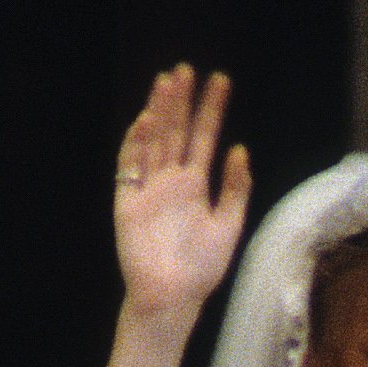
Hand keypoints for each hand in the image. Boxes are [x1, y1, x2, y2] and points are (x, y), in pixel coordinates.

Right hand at [112, 65, 253, 319]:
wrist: (174, 297)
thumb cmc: (202, 267)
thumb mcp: (229, 225)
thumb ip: (235, 188)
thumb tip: (241, 150)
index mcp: (196, 185)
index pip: (204, 138)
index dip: (212, 110)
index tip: (220, 81)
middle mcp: (171, 180)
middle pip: (176, 131)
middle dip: (182, 101)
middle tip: (188, 69)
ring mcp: (148, 187)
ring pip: (154, 141)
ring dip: (160, 111)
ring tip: (168, 81)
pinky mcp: (127, 200)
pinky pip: (130, 166)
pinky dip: (137, 143)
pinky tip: (147, 120)